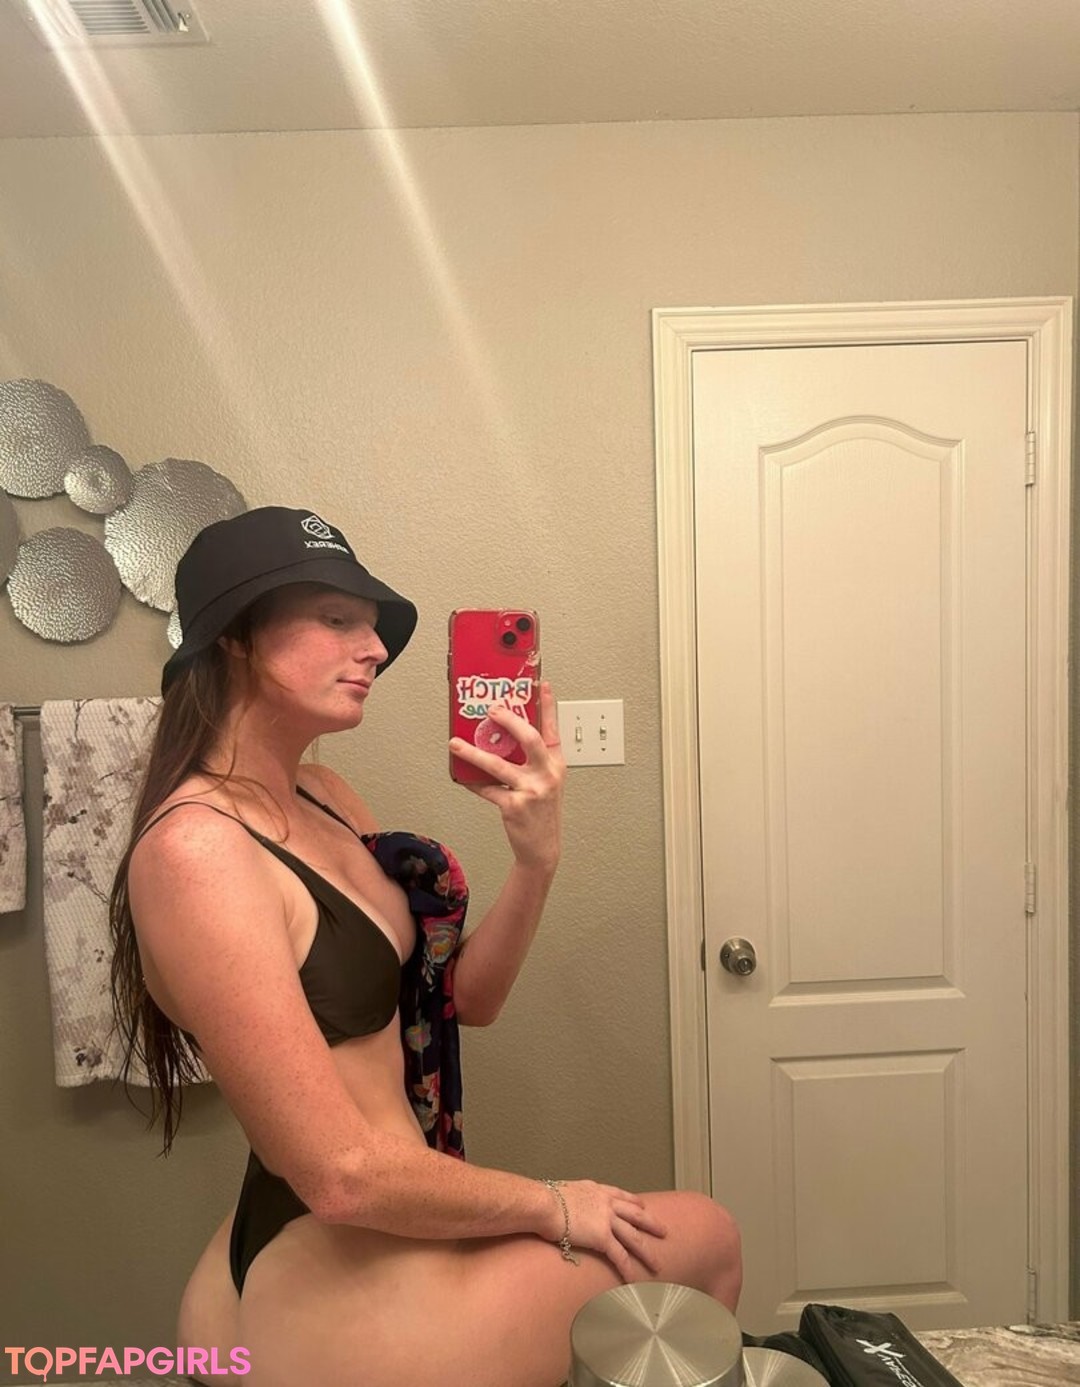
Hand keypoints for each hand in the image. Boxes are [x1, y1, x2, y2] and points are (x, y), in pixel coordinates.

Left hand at [449, 681, 565, 872]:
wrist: (542, 847)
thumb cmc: (542, 812)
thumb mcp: (546, 781)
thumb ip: (532, 760)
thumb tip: (501, 738)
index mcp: (557, 764)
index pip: (553, 728)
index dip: (548, 705)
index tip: (542, 684)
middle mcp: (548, 774)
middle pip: (529, 738)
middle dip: (508, 720)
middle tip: (491, 710)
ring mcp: (532, 790)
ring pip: (497, 764)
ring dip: (473, 753)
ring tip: (456, 744)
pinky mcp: (514, 805)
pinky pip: (486, 788)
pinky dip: (471, 781)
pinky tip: (461, 775)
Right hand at [551, 1180, 667, 1281]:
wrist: (544, 1203)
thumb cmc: (545, 1198)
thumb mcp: (563, 1192)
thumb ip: (570, 1200)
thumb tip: (563, 1206)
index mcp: (597, 1190)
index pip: (621, 1195)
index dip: (634, 1202)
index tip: (643, 1206)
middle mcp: (606, 1203)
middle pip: (635, 1214)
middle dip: (651, 1223)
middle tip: (664, 1231)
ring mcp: (607, 1220)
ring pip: (633, 1238)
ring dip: (647, 1252)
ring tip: (658, 1264)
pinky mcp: (602, 1237)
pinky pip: (619, 1256)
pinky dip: (627, 1269)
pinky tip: (634, 1280)